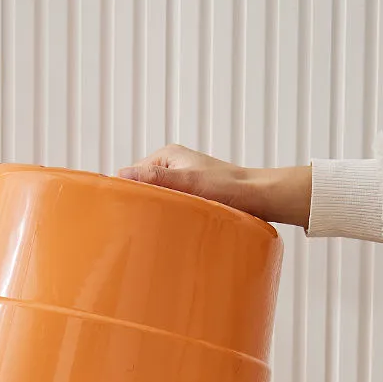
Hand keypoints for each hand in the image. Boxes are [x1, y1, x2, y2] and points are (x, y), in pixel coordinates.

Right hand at [118, 144, 311, 228]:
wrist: (260, 197)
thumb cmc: (228, 187)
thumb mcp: (188, 181)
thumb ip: (156, 177)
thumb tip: (122, 175)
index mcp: (168, 155)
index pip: (134, 173)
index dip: (129, 191)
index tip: (126, 210)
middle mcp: (174, 166)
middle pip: (145, 186)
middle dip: (143, 202)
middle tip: (141, 222)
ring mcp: (183, 181)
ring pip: (159, 198)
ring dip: (158, 211)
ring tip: (158, 225)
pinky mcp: (193, 195)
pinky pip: (172, 205)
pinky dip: (170, 215)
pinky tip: (172, 226)